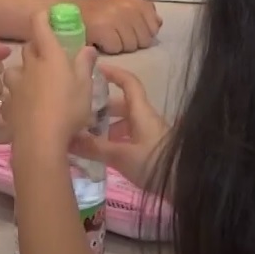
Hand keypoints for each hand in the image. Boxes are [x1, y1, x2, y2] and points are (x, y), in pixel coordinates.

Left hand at [4, 9, 99, 152]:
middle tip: (51, 57)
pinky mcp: (7, 102)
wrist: (39, 141)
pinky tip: (28, 105)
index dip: (43, 17)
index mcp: (50, 56)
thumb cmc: (68, 110)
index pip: (39, 24)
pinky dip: (19, 93)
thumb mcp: (85, 87)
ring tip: (36, 83)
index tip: (50, 17)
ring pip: (16, 69)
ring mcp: (15, 84)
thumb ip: (85, 65)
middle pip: (29, 47)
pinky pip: (12, 91)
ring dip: (25, 71)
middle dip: (38, 47)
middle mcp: (29, 65)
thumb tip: (88, 48)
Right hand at [71, 64, 169, 191]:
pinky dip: (117, 142)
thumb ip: (95, 148)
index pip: (129, 83)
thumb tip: (67, 138)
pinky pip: (131, 138)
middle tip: (82, 117)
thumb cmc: (155, 163)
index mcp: (141, 112)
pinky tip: (106, 156)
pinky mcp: (153, 150)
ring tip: (89, 140)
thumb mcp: (122, 156)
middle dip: (103, 109)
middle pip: (124, 105)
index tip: (95, 69)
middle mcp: (147, 119)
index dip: (113, 73)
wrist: (187, 184)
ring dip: (109, 128)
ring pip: (127, 123)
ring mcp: (152, 135)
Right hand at [77, 0, 161, 53]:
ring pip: (131, 46)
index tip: (127, 29)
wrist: (68, 13)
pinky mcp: (105, 29)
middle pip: (144, 39)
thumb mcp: (124, 7)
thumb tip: (159, 24)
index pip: (154, 26)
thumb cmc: (98, 13)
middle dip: (131, 41)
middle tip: (115, 33)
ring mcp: (117, 17)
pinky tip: (99, 39)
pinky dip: (107, 48)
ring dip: (119, 45)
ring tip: (107, 36)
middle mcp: (129, 6)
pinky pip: (116, 49)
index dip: (142, 33)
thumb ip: (143, 14)